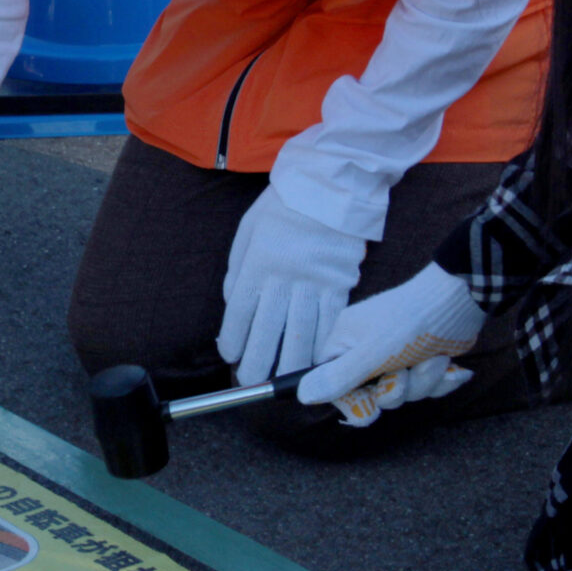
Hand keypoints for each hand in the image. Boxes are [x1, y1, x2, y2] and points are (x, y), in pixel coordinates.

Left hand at [216, 186, 365, 384]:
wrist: (331, 185)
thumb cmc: (283, 206)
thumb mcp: (248, 231)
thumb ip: (238, 270)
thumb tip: (231, 304)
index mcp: (257, 263)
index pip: (239, 312)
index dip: (233, 340)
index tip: (230, 356)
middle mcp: (284, 278)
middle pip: (268, 332)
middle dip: (258, 363)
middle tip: (252, 383)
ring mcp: (315, 283)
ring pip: (301, 335)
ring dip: (291, 364)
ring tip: (283, 385)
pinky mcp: (341, 284)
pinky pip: (331, 324)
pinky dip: (323, 347)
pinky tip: (317, 363)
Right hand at [294, 264, 484, 421]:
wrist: (460, 302)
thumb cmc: (411, 322)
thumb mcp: (372, 354)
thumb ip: (338, 378)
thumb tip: (302, 395)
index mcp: (346, 340)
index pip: (333, 381)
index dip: (351, 399)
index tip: (368, 408)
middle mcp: (367, 348)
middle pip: (371, 393)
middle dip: (396, 390)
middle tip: (404, 374)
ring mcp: (396, 354)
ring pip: (403, 392)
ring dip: (423, 382)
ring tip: (433, 359)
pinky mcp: (421, 359)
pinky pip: (425, 387)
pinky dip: (439, 379)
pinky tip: (448, 364)